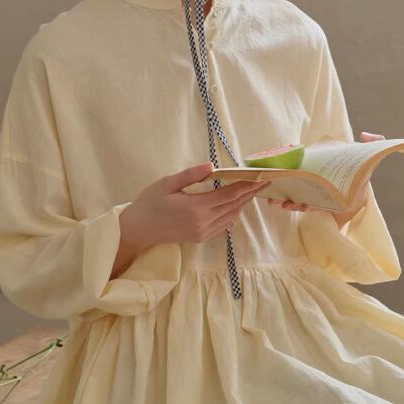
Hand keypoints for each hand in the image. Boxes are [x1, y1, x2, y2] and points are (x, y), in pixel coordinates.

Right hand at [110, 162, 269, 278]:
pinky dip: (233, 214)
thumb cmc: (148, 203)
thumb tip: (211, 166)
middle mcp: (203, 222)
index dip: (247, 185)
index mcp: (196, 207)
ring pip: (231, 216)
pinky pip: (223, 225)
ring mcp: (203, 232)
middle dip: (251, 193)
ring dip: (243, 203)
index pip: (229, 194)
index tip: (261, 176)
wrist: (138, 230)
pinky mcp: (200, 238)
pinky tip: (237, 206)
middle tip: (266, 182)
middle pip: (234, 205)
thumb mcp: (166, 184)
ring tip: (254, 191)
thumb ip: (190, 175)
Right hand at [265, 131, 386, 223]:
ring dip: (283, 196)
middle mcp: (314, 177)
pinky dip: (295, 206)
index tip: (280, 158)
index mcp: (320, 164)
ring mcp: (314, 191)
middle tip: (269, 181)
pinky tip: (288, 204)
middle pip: (293, 178)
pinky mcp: (318, 205)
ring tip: (276, 199)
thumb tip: (363, 134)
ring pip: (294, 193)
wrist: (364, 196)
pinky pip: (304, 206)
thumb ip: (375, 142)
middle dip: (279, 180)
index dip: (289, 159)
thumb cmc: (362, 175)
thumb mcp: (368, 157)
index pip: (301, 160)